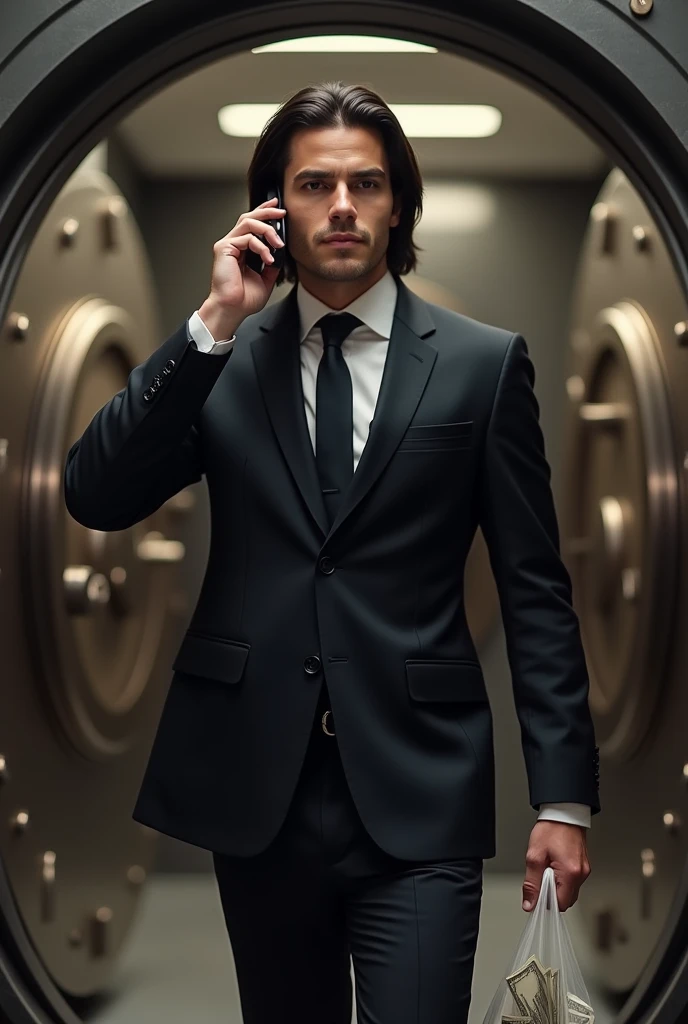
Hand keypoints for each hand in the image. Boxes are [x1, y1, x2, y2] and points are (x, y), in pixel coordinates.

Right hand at [200, 197, 286, 334]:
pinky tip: (268, 258)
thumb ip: (271, 264)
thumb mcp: (266, 279)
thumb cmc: (243, 299)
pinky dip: (261, 246)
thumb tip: (281, 254)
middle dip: (267, 211)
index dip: (264, 212)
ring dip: (267, 230)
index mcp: (241, 250)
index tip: (277, 209)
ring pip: (248, 223)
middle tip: (281, 212)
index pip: (252, 224)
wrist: (232, 309)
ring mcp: (227, 245)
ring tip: (278, 244)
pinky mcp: (224, 248)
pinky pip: (247, 238)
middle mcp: (233, 245)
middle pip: (249, 217)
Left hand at [522, 821, 589, 912]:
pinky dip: (561, 879)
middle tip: (539, 878)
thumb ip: (531, 882)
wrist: (564, 811)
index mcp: (570, 873)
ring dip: (556, 886)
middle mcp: (581, 874)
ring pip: (569, 891)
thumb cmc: (552, 828)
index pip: (560, 904)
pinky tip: (553, 866)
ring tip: (546, 868)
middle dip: (551, 894)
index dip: (545, 902)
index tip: (536, 897)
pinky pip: (572, 881)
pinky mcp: (583, 865)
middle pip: (566, 900)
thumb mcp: (534, 855)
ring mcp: (584, 870)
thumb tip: (530, 902)